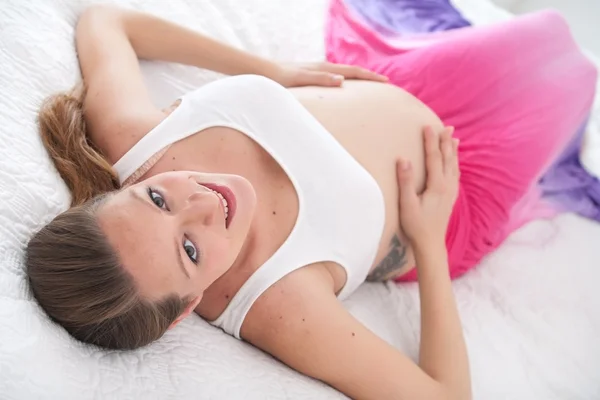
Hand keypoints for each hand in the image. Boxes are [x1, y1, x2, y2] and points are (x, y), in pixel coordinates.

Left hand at [271, 62, 387, 87]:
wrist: (263, 73)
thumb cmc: (280, 79)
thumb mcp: (300, 80)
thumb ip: (320, 80)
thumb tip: (342, 81)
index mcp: (324, 69)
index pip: (354, 72)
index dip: (371, 77)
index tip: (387, 82)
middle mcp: (323, 68)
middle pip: (352, 72)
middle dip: (369, 77)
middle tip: (385, 84)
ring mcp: (317, 72)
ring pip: (344, 75)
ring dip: (358, 80)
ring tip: (369, 88)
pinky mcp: (311, 77)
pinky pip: (334, 80)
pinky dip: (345, 83)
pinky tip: (343, 90)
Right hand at [396, 126, 458, 247]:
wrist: (431, 243)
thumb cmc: (416, 225)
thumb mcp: (407, 204)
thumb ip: (406, 181)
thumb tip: (403, 159)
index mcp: (437, 185)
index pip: (434, 157)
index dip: (430, 141)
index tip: (427, 126)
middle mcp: (447, 186)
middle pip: (447, 158)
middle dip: (445, 141)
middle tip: (446, 126)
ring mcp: (451, 192)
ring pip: (453, 165)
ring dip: (452, 150)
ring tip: (453, 137)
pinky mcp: (451, 197)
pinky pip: (455, 174)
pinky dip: (454, 163)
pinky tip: (453, 161)